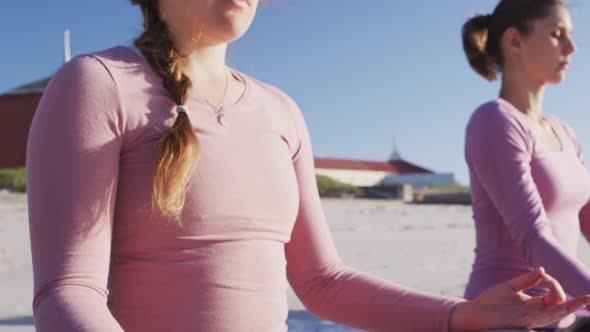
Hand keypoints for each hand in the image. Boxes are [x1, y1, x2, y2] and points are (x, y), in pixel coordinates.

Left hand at [450, 267, 589, 331]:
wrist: (473, 312)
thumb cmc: (489, 302)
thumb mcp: (509, 287)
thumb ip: (526, 279)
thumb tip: (543, 269)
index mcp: (533, 303)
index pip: (554, 295)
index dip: (553, 282)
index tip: (543, 273)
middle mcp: (535, 312)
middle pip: (560, 306)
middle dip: (576, 302)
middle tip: (589, 296)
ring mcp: (531, 318)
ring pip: (557, 314)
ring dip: (571, 307)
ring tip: (586, 301)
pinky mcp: (523, 322)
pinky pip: (543, 318)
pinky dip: (555, 312)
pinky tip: (564, 307)